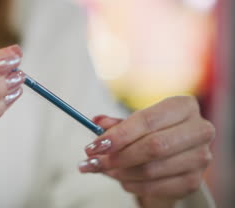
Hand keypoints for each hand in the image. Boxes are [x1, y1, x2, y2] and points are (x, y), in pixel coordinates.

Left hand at [79, 97, 214, 206]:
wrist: (176, 152)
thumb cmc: (154, 131)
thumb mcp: (136, 122)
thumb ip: (116, 123)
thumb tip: (96, 121)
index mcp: (183, 106)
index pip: (147, 120)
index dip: (119, 135)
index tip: (95, 145)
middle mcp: (199, 130)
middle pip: (153, 147)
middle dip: (118, 156)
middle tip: (94, 161)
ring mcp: (200, 157)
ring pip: (153, 169)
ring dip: (121, 172)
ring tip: (103, 169)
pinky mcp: (194, 181)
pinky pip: (157, 187)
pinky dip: (133, 185)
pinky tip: (121, 179)